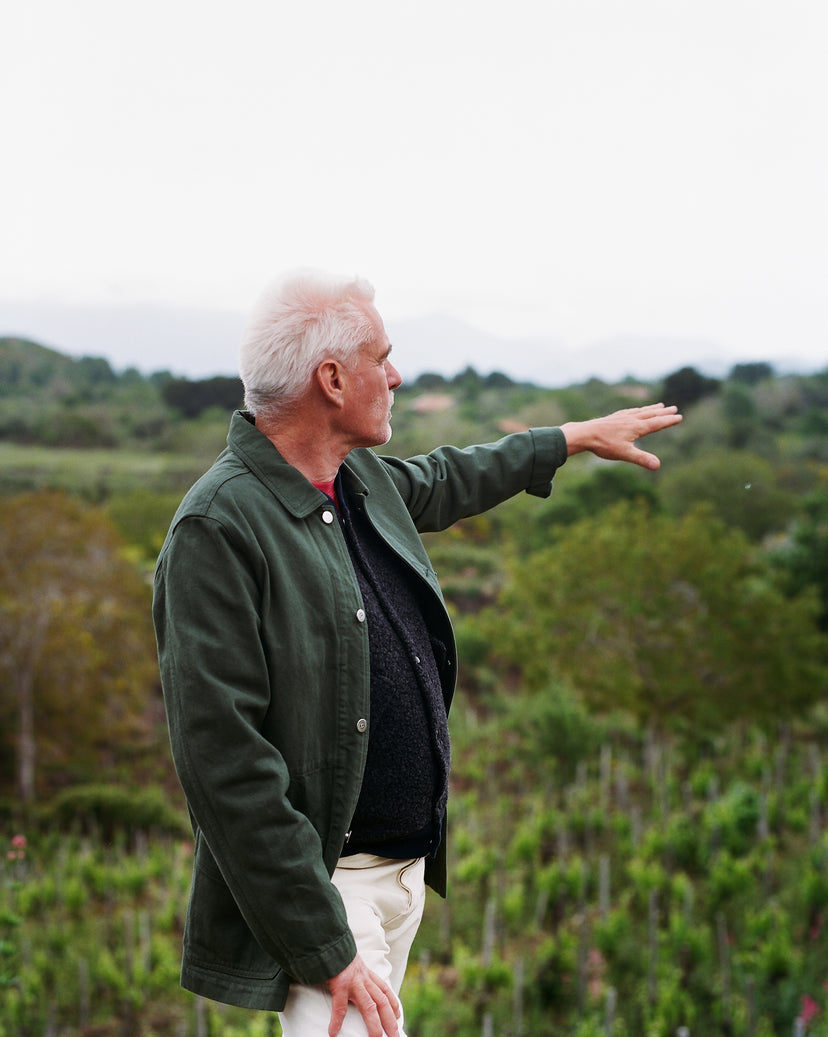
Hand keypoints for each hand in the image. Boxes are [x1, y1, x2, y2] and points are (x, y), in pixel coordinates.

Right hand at [326, 953, 401, 1036]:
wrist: (328, 939)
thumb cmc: (335, 951)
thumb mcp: (349, 960)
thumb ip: (352, 971)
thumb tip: (348, 978)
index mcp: (366, 973)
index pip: (384, 989)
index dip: (393, 1002)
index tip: (399, 1015)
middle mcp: (363, 978)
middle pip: (382, 1002)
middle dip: (390, 1020)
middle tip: (395, 1035)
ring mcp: (353, 982)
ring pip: (369, 1007)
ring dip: (375, 1025)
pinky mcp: (340, 984)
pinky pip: (340, 1006)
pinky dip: (337, 1021)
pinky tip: (333, 1032)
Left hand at [561, 403, 681, 470]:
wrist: (585, 434)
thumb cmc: (604, 445)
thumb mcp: (625, 454)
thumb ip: (642, 459)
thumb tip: (658, 466)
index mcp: (636, 427)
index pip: (657, 423)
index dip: (669, 421)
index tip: (679, 417)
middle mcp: (631, 419)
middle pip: (651, 414)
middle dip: (663, 412)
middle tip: (674, 408)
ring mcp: (621, 417)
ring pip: (640, 411)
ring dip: (651, 409)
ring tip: (659, 405)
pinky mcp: (613, 418)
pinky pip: (629, 411)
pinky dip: (637, 410)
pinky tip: (634, 410)